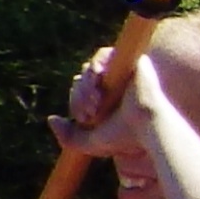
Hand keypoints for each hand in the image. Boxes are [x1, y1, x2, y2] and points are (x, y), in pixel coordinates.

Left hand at [51, 48, 170, 161]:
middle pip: (81, 82)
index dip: (76, 104)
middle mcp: (113, 87)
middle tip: (93, 111)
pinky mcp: (128, 61)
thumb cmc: (123, 137)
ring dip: (87, 85)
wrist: (147, 126)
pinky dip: (95, 65)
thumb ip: (67, 137)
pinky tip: (99, 77)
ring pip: (88, 70)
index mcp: (105, 104)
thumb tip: (52, 118)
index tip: (87, 119)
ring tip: (99, 99)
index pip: (79, 95)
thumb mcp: (89, 143)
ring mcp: (121, 73)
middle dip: (80, 96)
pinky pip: (101, 55)